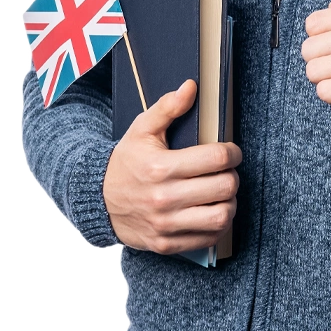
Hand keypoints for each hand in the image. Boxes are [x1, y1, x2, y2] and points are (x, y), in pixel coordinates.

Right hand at [103, 79, 241, 253]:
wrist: (98, 199)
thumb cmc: (126, 161)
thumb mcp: (142, 129)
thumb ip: (168, 107)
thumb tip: (191, 87)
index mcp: (161, 167)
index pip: (216, 158)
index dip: (232, 152)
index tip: (231, 151)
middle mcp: (164, 198)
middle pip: (224, 187)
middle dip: (233, 175)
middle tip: (227, 171)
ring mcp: (166, 225)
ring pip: (221, 217)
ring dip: (230, 203)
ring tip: (223, 192)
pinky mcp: (166, 244)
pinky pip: (207, 239)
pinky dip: (217, 226)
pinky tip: (211, 210)